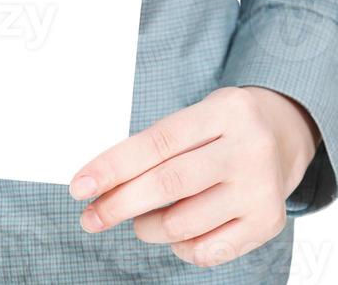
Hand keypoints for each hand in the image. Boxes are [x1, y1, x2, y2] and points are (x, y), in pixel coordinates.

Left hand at [69, 86, 320, 268]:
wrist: (283, 134)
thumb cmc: (222, 125)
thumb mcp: (196, 115)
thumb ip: (157, 144)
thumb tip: (102, 182)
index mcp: (224, 112)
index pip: (158, 141)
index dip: (114, 165)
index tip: (80, 186)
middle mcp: (247, 149)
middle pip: (169, 183)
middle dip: (120, 204)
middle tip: (90, 217)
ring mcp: (260, 189)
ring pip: (184, 223)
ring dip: (146, 227)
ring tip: (136, 221)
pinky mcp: (268, 223)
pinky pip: (209, 250)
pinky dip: (179, 247)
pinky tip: (171, 234)